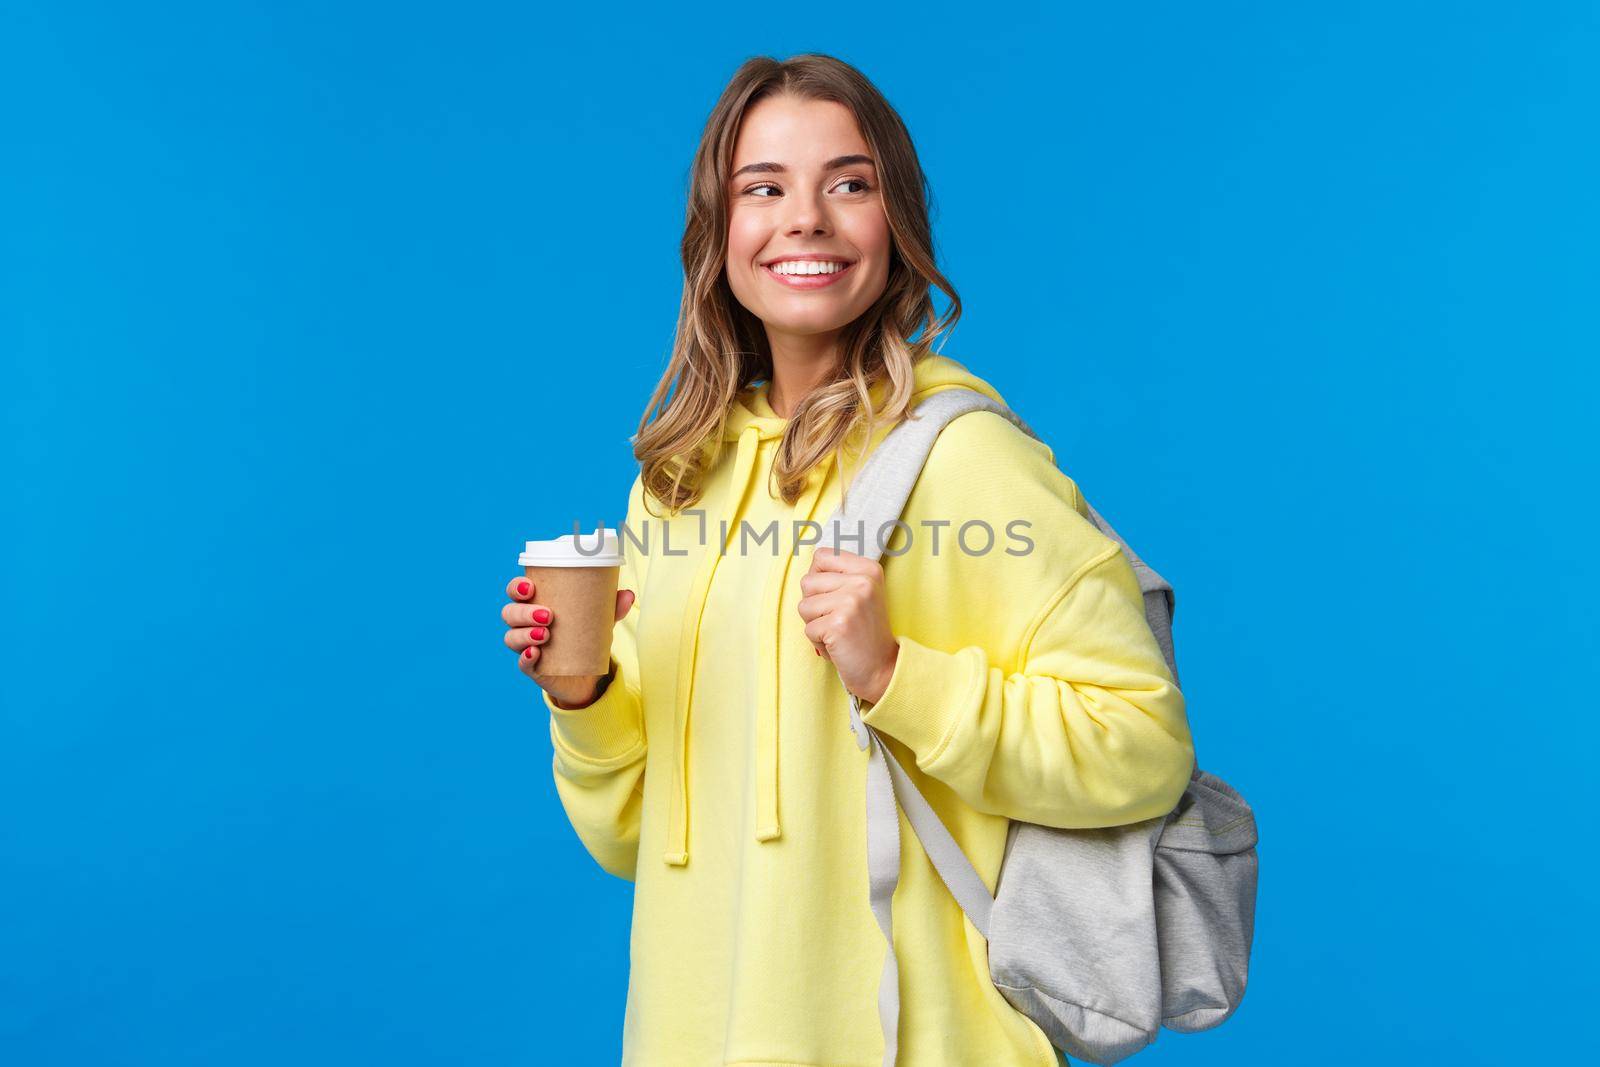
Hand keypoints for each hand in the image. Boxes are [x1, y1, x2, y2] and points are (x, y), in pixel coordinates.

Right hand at [503, 575, 635, 708]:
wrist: (586, 674)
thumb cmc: (584, 637)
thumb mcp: (598, 621)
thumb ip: (612, 608)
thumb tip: (628, 594)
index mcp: (535, 605)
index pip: (516, 592)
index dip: (516, 587)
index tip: (530, 587)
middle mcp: (524, 625)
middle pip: (509, 614)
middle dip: (523, 612)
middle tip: (548, 615)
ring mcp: (526, 647)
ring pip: (511, 637)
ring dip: (524, 633)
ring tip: (546, 634)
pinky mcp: (533, 668)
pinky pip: (522, 663)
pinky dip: (526, 658)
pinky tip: (535, 653)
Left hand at [797, 546, 899, 704]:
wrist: (883, 669)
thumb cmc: (864, 633)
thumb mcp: (861, 594)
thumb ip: (839, 575)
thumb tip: (807, 566)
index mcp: (868, 569)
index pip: (821, 556)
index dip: (818, 579)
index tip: (835, 597)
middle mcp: (862, 580)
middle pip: (807, 582)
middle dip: (814, 605)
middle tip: (838, 619)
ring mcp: (851, 601)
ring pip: (804, 606)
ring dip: (814, 625)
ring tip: (837, 632)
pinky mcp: (839, 624)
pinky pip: (808, 629)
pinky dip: (818, 642)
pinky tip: (838, 645)